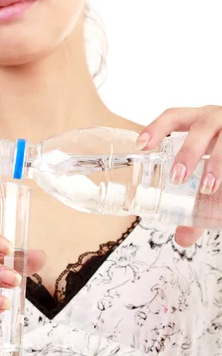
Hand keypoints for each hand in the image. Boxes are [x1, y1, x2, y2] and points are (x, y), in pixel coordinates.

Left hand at [136, 105, 221, 246]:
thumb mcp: (207, 170)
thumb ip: (194, 203)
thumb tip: (182, 239)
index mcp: (197, 121)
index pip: (173, 116)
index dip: (156, 128)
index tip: (141, 146)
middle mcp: (216, 119)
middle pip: (200, 128)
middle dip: (188, 152)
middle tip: (176, 178)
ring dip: (217, 164)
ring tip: (208, 188)